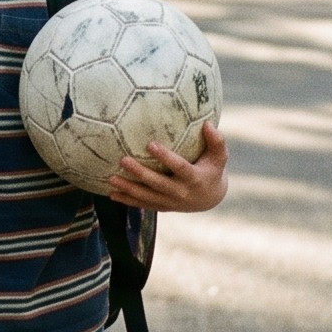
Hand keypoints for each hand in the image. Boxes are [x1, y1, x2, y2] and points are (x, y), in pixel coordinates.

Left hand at [107, 122, 227, 211]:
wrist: (210, 198)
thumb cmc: (212, 169)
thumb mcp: (219, 157)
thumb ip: (217, 141)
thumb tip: (208, 123)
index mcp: (194, 178)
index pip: (179, 167)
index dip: (166, 157)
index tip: (150, 144)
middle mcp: (181, 193)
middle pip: (158, 183)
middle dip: (140, 173)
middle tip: (123, 160)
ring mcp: (170, 202)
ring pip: (147, 196)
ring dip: (128, 188)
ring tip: (111, 178)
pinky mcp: (162, 207)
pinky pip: (143, 204)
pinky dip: (127, 200)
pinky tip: (111, 194)